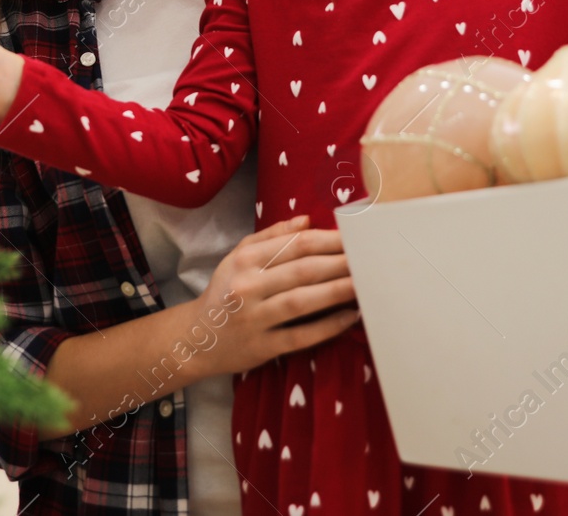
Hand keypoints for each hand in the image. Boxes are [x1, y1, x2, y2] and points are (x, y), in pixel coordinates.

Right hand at [193, 216, 358, 377]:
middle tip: (371, 259)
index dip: (329, 240)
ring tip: (366, 284)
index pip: (295, 245)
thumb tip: (307, 220)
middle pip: (303, 270)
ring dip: (338, 291)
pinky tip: (350, 317)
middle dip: (340, 263)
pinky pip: (301, 336)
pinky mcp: (262, 347)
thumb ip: (271, 236)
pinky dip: (327, 326)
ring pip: (303, 301)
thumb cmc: (225, 292)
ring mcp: (254, 319)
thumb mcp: (238, 257)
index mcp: (245, 260)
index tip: (356, 237)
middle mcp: (247, 287)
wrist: (196, 338)